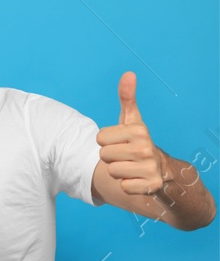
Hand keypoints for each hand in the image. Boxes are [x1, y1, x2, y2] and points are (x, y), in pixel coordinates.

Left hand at [96, 72, 165, 195]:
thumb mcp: (132, 121)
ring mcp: (150, 167)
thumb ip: (127, 98)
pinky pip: (123, 187)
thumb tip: (128, 73)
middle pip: (103, 155)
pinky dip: (127, 185)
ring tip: (131, 167)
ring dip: (118, 172)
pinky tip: (137, 179)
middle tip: (125, 156)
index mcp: (139, 130)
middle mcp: (146, 148)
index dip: (106, 142)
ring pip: (111, 171)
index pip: (99, 138)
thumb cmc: (138, 142)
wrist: (161, 169)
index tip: (120, 142)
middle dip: (111, 157)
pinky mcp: (150, 185)